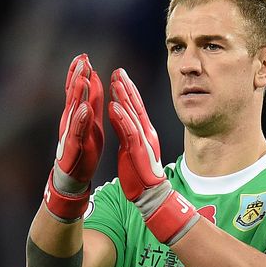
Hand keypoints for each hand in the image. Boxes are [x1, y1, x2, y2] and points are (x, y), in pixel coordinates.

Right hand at [44, 54, 103, 221]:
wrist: (74, 176)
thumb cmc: (83, 148)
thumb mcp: (90, 121)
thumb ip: (91, 101)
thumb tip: (93, 79)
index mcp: (77, 114)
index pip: (77, 90)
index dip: (78, 73)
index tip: (83, 56)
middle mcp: (71, 121)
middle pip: (73, 95)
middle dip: (77, 77)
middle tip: (82, 59)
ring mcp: (71, 133)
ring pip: (74, 110)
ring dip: (78, 94)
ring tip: (82, 78)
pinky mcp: (75, 147)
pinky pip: (78, 131)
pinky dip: (81, 119)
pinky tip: (85, 108)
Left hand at [108, 68, 198, 244]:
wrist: (151, 196)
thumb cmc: (140, 174)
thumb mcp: (133, 148)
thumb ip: (129, 132)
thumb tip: (122, 119)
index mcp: (144, 132)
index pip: (136, 107)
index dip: (128, 90)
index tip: (120, 75)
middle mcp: (146, 133)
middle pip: (136, 106)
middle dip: (126, 87)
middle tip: (118, 70)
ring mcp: (143, 141)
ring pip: (133, 114)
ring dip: (124, 97)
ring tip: (115, 81)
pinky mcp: (138, 152)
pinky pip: (129, 131)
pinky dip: (122, 117)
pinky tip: (114, 106)